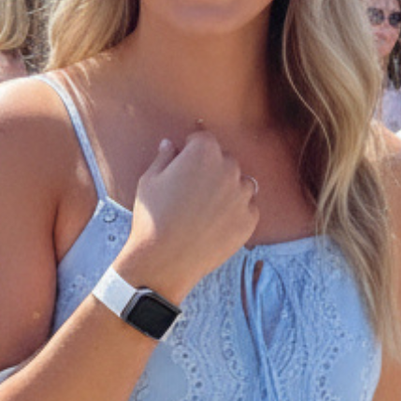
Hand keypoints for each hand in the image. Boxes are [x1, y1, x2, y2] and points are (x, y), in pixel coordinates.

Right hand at [113, 132, 258, 302]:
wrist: (165, 261)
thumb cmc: (153, 218)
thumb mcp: (149, 181)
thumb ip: (163, 158)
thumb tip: (169, 145)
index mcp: (203, 150)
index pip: (203, 140)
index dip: (191, 151)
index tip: (183, 166)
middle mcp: (229, 167)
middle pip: (224, 161)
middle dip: (211, 171)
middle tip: (192, 193)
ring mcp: (242, 194)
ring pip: (241, 184)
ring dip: (228, 191)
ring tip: (206, 211)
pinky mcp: (250, 219)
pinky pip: (247, 209)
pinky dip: (235, 214)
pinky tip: (215, 226)